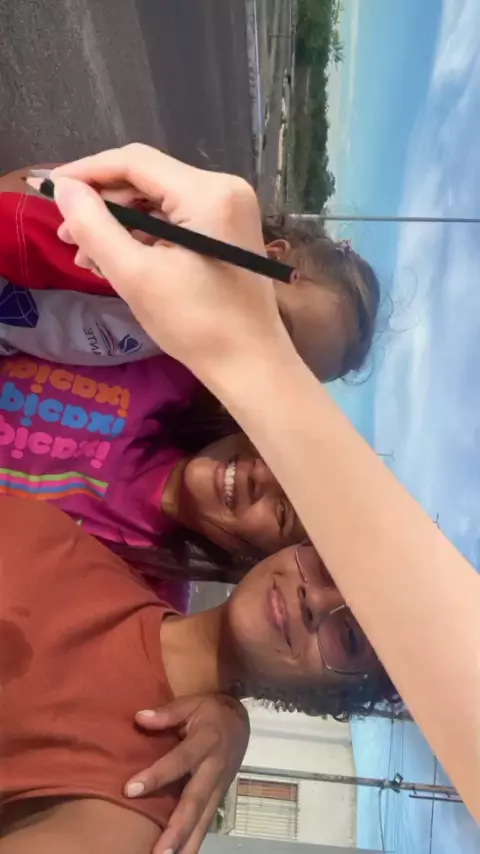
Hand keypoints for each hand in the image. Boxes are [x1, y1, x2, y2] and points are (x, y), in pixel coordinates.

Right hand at [51, 146, 287, 381]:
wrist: (250, 365)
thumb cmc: (196, 324)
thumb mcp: (135, 276)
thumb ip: (95, 227)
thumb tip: (64, 189)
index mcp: (207, 193)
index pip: (134, 162)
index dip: (87, 172)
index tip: (49, 190)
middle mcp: (224, 188)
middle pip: (146, 179)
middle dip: (103, 205)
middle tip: (66, 237)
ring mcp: (230, 209)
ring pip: (158, 201)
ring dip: (120, 224)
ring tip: (87, 257)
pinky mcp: (228, 230)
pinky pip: (176, 220)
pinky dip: (145, 236)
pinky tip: (119, 260)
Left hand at [124, 694, 249, 853]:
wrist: (241, 722)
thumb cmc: (210, 712)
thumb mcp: (191, 704)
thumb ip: (167, 712)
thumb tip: (139, 717)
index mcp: (206, 741)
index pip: (179, 761)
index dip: (156, 775)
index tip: (130, 790)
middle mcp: (213, 769)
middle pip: (195, 801)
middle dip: (177, 827)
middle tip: (159, 850)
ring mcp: (218, 787)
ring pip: (203, 818)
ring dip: (186, 842)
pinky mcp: (219, 798)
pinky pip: (206, 823)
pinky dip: (194, 842)